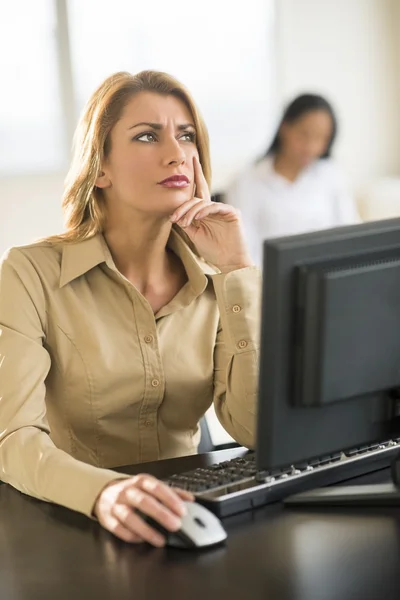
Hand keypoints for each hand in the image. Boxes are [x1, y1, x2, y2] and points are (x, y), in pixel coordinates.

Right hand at [93, 474, 193, 546]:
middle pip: (144, 502)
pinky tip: (142, 540)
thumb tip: (190, 499)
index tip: (182, 511)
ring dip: (146, 530)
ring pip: (129, 517)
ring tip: (161, 540)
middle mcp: (127, 491)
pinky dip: (131, 536)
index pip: (157, 487)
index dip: (170, 499)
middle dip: (161, 514)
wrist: (104, 492)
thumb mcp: (151, 486)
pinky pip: (118, 529)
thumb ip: (171, 492)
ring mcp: (116, 505)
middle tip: (176, 526)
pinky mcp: (107, 519)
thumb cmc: (133, 491)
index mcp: (141, 481)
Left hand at [170, 156, 252, 271]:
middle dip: (183, 206)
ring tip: (183, 223)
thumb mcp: (195, 234)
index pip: (199, 190)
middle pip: (197, 197)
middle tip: (174, 218)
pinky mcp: (232, 213)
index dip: (197, 173)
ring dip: (190, 212)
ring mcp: (224, 209)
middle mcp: (215, 207)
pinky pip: (215, 207)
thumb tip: (175, 212)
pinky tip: (197, 218)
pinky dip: (204, 211)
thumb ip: (187, 221)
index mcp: (206, 211)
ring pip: (203, 202)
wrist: (229, 262)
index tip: (192, 159)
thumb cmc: (213, 250)